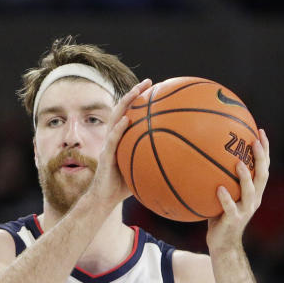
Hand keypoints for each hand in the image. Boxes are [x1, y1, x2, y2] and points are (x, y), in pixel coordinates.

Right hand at [87, 78, 152, 205]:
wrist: (104, 200)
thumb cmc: (122, 188)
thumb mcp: (142, 173)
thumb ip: (154, 164)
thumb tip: (179, 164)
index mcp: (122, 139)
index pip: (131, 114)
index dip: (140, 101)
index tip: (155, 88)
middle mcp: (113, 138)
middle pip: (123, 110)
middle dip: (134, 94)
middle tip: (148, 82)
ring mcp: (108, 145)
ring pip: (115, 118)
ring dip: (125, 104)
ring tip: (136, 92)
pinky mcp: (105, 156)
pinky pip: (112, 140)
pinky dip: (119, 128)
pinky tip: (126, 120)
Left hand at [206, 128, 269, 252]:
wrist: (222, 245)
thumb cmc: (219, 218)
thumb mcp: (222, 196)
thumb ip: (219, 179)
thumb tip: (203, 157)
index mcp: (253, 192)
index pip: (263, 167)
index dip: (264, 150)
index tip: (259, 131)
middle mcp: (253, 199)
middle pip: (262, 175)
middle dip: (260, 157)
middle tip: (254, 141)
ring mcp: (245, 210)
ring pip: (249, 191)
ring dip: (245, 177)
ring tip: (238, 163)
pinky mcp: (233, 220)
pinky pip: (229, 208)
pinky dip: (225, 198)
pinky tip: (219, 188)